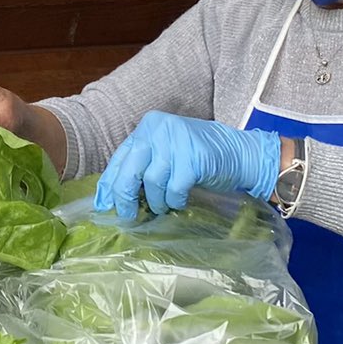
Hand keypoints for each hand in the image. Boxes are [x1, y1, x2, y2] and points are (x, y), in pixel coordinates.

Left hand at [96, 112, 280, 219]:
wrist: (239, 153)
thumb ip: (141, 167)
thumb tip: (111, 197)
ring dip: (157, 201)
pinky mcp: (193, 158)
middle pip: (130, 170)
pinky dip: (175, 200)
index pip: (120, 158)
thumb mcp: (165, 154)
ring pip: (152, 183)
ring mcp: (176, 142)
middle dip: (125, 197)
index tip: (103, 206)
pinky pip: (174, 189)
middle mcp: (158, 129)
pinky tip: (181, 200)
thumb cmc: (198, 157)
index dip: (109, 185)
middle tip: (127, 216)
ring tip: (165, 204)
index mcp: (148, 126)